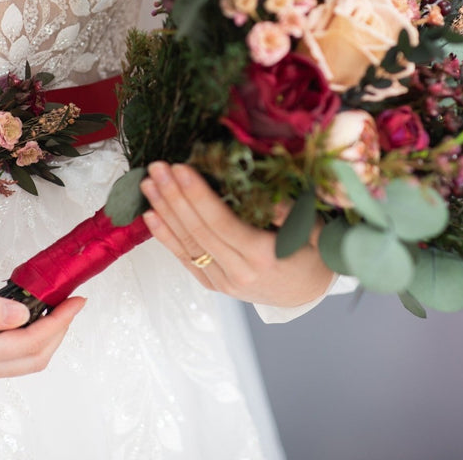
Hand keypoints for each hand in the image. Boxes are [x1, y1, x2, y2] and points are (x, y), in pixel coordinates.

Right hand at [0, 278, 84, 385]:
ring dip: (47, 337)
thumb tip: (23, 314)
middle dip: (60, 330)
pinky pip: (8, 359)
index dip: (59, 322)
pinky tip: (30, 318)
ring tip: (57, 306)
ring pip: (24, 362)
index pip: (30, 342)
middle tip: (72, 301)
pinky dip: (28, 341)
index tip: (76, 299)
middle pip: (35, 359)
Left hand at [140, 162, 333, 307]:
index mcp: (264, 256)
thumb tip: (263, 190)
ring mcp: (223, 282)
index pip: (222, 222)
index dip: (198, 195)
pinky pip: (185, 259)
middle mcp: (239, 273)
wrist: (305, 294)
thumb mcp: (315, 231)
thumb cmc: (311, 256)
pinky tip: (151, 216)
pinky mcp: (213, 285)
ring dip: (164, 211)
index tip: (181, 169)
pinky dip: (166, 237)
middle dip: (174, 196)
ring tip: (148, 184)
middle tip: (157, 167)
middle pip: (198, 230)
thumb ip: (290, 212)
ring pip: (187, 244)